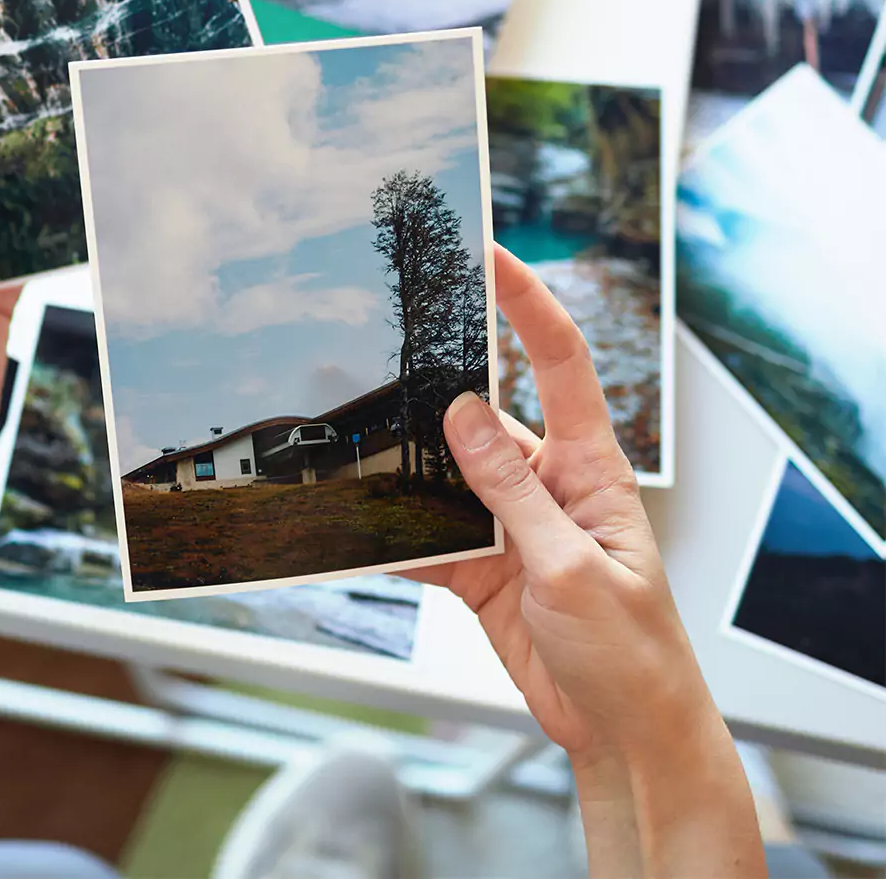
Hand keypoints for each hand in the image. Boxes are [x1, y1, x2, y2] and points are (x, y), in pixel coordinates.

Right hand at [407, 247, 762, 876]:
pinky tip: (363, 536)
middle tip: (382, 365)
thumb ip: (515, 492)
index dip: (528, 304)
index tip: (492, 257)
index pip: (560, 364)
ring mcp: (510, 525)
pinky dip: (395, 538)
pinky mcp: (482, 566)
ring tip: (358, 461)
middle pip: (481, 417)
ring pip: (444, 476)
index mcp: (589, 468)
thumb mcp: (572, 567)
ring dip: (406, 474)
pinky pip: (427, 536)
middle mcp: (546, 485)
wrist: (622, 733)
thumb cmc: (633, 652)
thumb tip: (466, 416)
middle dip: (434, 393)